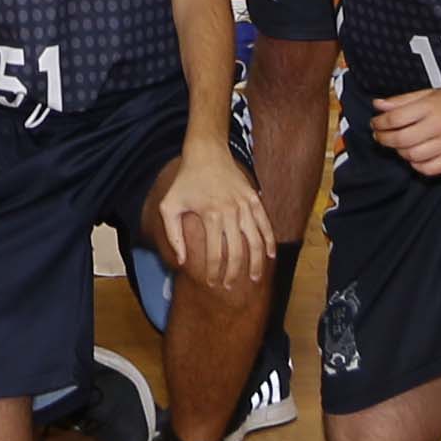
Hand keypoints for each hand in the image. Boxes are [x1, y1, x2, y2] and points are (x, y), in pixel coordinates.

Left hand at [151, 137, 272, 294]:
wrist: (206, 153)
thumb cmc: (185, 181)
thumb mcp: (169, 206)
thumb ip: (173, 235)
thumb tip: (182, 261)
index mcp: (211, 215)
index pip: (216, 254)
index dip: (215, 272)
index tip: (212, 283)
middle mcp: (231, 212)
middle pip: (238, 252)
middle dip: (234, 273)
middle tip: (229, 287)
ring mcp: (245, 205)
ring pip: (256, 241)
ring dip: (256, 263)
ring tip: (254, 278)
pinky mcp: (254, 199)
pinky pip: (265, 225)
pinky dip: (269, 242)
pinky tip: (270, 256)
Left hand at [368, 82, 440, 177]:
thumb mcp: (429, 93)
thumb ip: (402, 100)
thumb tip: (377, 105)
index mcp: (431, 106)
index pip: (395, 119)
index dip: (379, 123)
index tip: (375, 124)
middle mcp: (440, 125)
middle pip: (401, 140)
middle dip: (384, 139)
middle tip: (379, 136)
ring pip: (413, 156)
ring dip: (400, 152)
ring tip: (399, 144)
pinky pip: (429, 169)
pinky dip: (417, 165)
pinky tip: (415, 156)